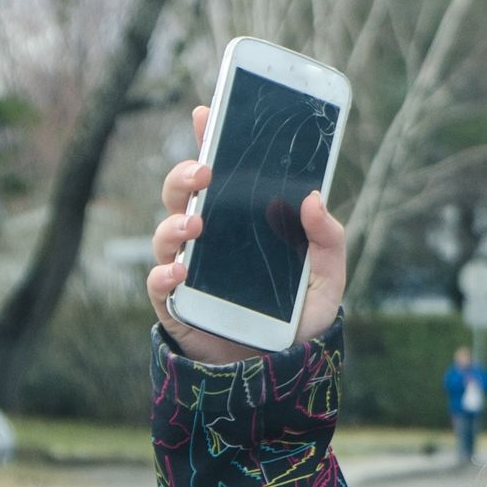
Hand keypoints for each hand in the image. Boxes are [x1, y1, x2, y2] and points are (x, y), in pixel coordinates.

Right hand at [151, 105, 349, 361]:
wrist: (282, 375)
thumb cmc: (299, 319)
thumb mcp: (327, 278)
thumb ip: (327, 239)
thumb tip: (313, 197)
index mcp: (241, 221)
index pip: (220, 173)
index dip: (208, 139)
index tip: (206, 111)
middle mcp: (209, 238)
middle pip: (182, 194)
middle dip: (186, 176)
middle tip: (205, 173)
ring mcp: (188, 269)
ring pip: (165, 232)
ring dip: (175, 223)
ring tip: (196, 225)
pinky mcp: (176, 304)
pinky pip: (159, 282)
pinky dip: (165, 273)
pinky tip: (181, 271)